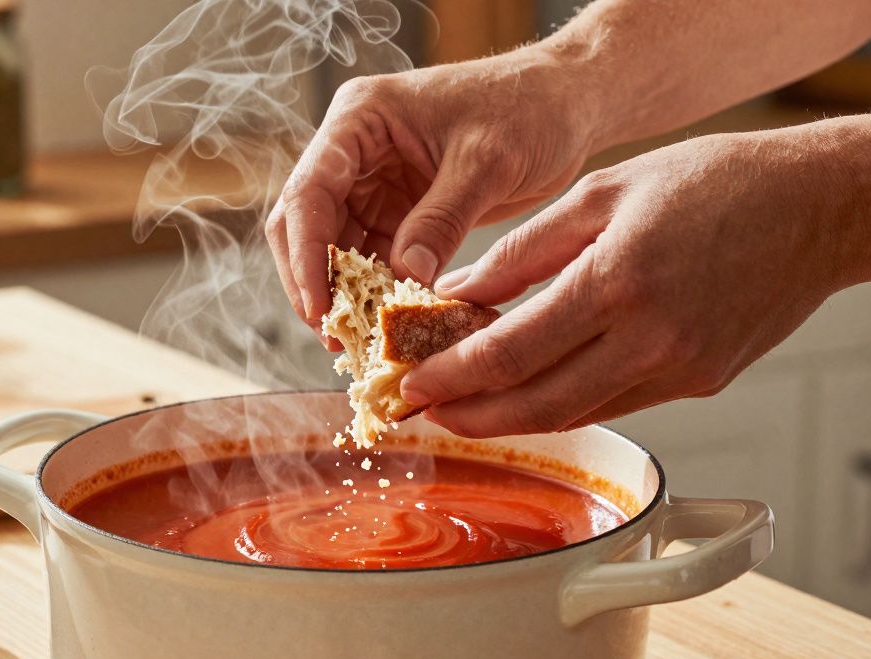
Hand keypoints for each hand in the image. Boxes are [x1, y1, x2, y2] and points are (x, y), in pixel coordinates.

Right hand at [265, 48, 598, 344]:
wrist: (565, 103)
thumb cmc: (527, 109)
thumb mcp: (486, 163)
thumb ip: (442, 219)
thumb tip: (406, 276)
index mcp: (359, 119)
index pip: (309, 192)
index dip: (306, 255)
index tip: (320, 310)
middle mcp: (353, 151)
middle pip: (304, 225)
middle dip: (314, 282)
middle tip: (335, 338)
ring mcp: (371, 183)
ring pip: (332, 249)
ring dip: (343, 295)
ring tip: (359, 342)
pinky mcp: (397, 212)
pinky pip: (370, 260)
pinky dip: (375, 292)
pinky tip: (386, 325)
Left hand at [402, 129, 857, 436]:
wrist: (817, 207)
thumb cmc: (713, 183)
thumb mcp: (601, 194)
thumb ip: (522, 251)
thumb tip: (457, 293)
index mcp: (617, 282)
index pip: (510, 353)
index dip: (451, 379)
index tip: (411, 386)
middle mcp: (650, 339)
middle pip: (535, 404)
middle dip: (469, 417)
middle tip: (423, 413)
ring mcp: (680, 368)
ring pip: (575, 413)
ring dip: (512, 419)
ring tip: (465, 408)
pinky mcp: (701, 382)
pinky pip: (617, 403)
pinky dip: (565, 403)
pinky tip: (531, 393)